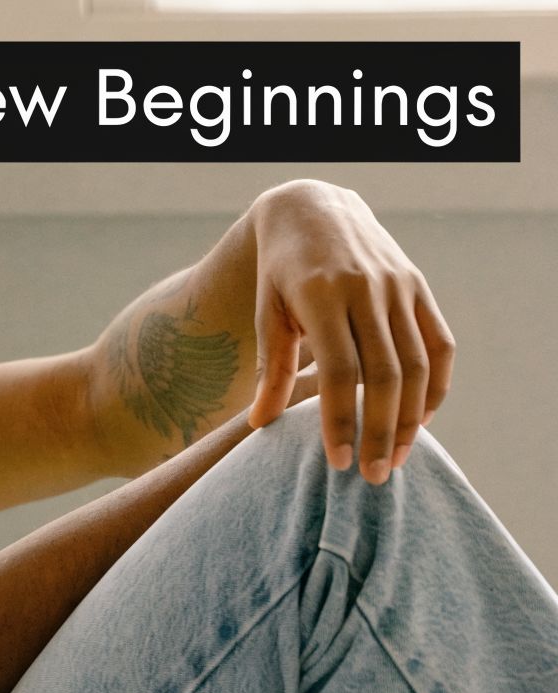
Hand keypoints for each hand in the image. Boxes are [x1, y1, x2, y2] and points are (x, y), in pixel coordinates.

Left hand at [246, 180, 454, 484]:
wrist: (310, 210)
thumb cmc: (278, 271)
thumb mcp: (266, 313)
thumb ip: (271, 368)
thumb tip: (259, 424)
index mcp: (320, 294)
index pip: (339, 372)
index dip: (341, 421)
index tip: (338, 462)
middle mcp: (365, 288)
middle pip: (384, 374)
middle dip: (381, 431)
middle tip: (375, 477)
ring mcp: (398, 285)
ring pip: (416, 363)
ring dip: (411, 418)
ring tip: (398, 458)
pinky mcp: (418, 286)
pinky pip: (439, 343)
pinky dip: (435, 385)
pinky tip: (421, 420)